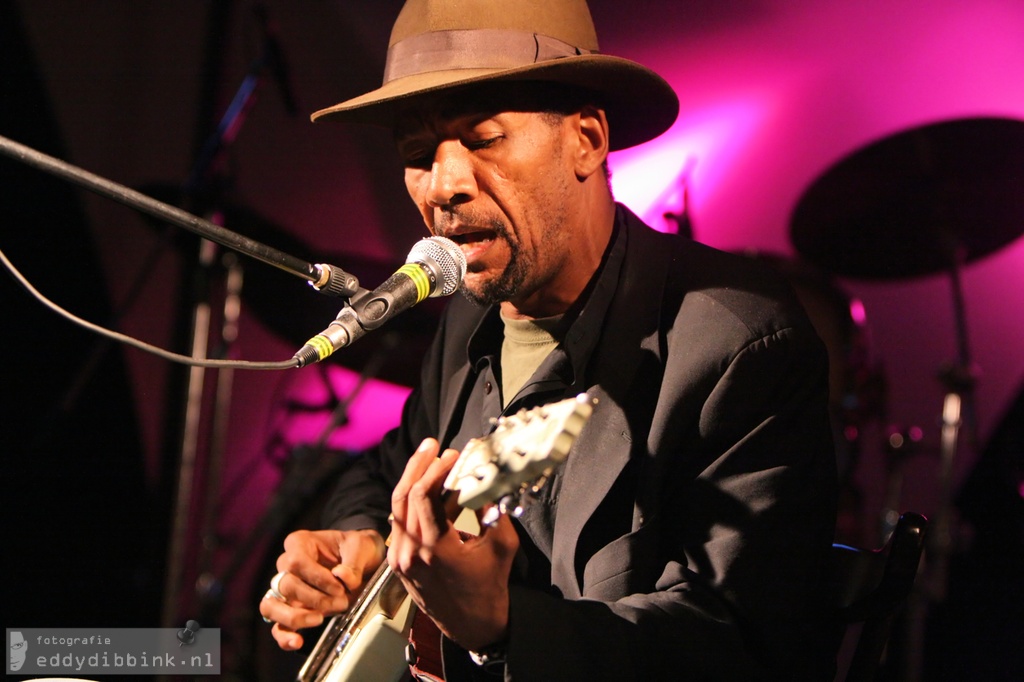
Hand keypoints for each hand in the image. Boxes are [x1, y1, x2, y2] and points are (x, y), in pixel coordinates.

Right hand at [260, 527, 384, 650]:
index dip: (317, 578)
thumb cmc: (358, 549)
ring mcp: (286, 591)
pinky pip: (277, 627)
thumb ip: (353, 561)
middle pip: (285, 585)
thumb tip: (342, 576)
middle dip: (315, 599)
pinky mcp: (290, 611)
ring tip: (319, 619)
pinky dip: (284, 636)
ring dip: (295, 617)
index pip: (295, 562)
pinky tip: (298, 642)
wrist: (365, 562)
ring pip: (271, 606)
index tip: (339, 587)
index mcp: (300, 543)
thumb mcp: (362, 547)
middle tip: (341, 603)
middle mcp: (286, 566)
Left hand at [388, 438, 519, 651]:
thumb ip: (496, 510)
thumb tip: (489, 478)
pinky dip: (411, 502)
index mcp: (434, 549)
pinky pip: (400, 523)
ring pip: (397, 508)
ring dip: (412, 480)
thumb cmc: (489, 587)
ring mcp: (400, 559)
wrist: (472, 624)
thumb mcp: (502, 546)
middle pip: (404, 496)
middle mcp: (410, 553)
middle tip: (433, 445)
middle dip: (418, 465)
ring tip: (427, 458)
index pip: (423, 496)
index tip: (452, 455)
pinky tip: (426, 487)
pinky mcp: (398, 562)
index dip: (436, 469)